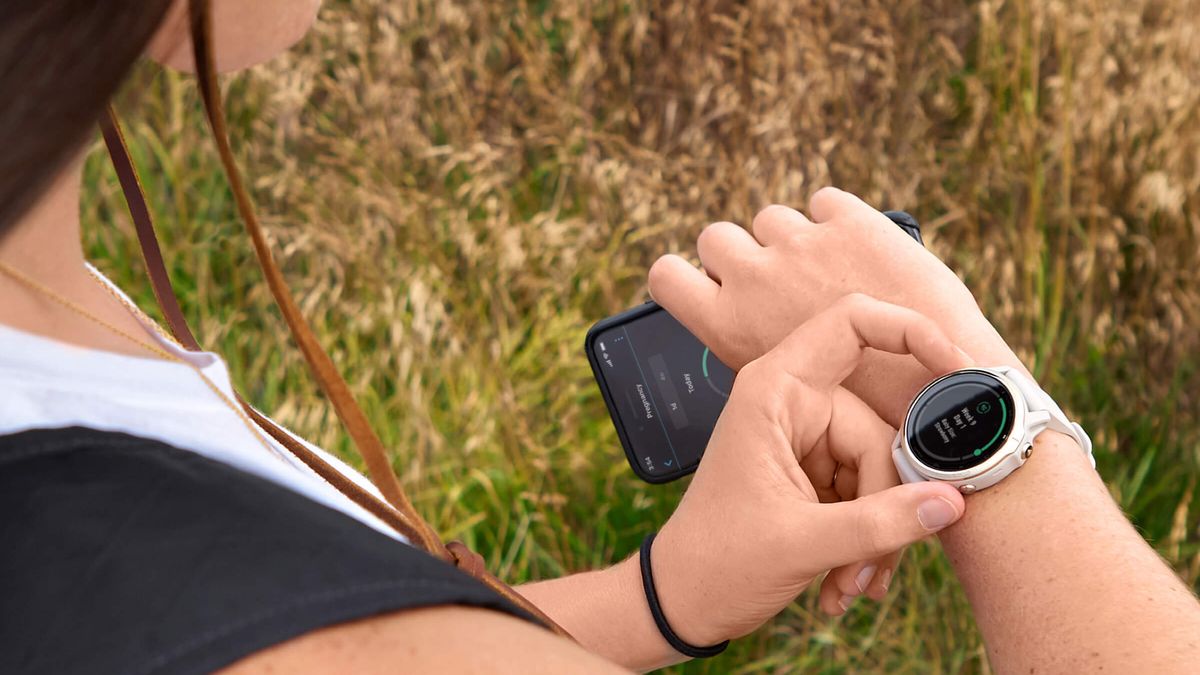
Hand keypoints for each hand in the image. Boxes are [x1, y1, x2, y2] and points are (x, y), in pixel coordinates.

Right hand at [647, 188, 1025, 426]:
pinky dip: (839, 221)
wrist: (939, 395)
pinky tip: (859, 252)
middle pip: (716, 237)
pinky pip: (826, 202)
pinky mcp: (850, 221)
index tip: (705, 282)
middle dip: (740, 253)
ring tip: (826, 272)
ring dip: (792, 238)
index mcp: (728, 325)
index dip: (682, 275)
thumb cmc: (863, 412)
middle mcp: (754, 276)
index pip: (665, 275)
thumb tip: (746, 331)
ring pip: (773, 219)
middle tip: (773, 280)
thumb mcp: (783, 395)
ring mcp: (801, 244)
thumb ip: (754, 350)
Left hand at [650, 295, 970, 646]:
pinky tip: (845, 581)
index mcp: (774, 390)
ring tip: (847, 583)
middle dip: (884, 505)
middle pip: (880, 429)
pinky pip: (869, 491)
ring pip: (880, 468)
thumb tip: (951, 502)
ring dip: (875, 533)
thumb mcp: (804, 544)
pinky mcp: (815, 470)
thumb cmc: (717, 563)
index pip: (851, 325)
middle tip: (866, 567)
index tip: (957, 366)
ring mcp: (805, 437)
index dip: (910, 331)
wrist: (684, 603)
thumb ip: (882, 522)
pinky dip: (867, 539)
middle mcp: (792, 403)